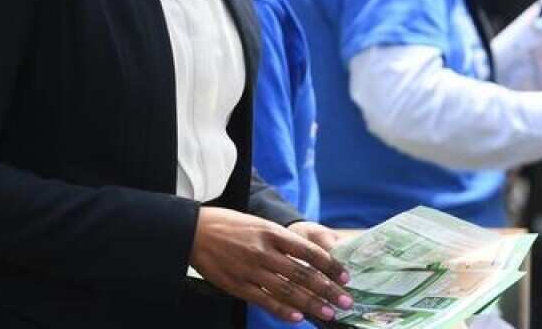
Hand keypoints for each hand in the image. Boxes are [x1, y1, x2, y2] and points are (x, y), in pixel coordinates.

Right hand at [190, 207, 352, 323]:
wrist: (194, 230)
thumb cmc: (229, 225)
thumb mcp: (259, 224)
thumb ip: (281, 241)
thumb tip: (309, 257)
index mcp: (272, 232)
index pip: (309, 251)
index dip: (330, 265)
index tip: (345, 276)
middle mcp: (264, 251)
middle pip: (303, 274)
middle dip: (327, 289)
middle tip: (346, 301)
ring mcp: (251, 270)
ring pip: (288, 290)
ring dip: (311, 303)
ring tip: (329, 313)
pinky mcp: (237, 285)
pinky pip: (264, 301)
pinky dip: (282, 310)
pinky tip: (298, 318)